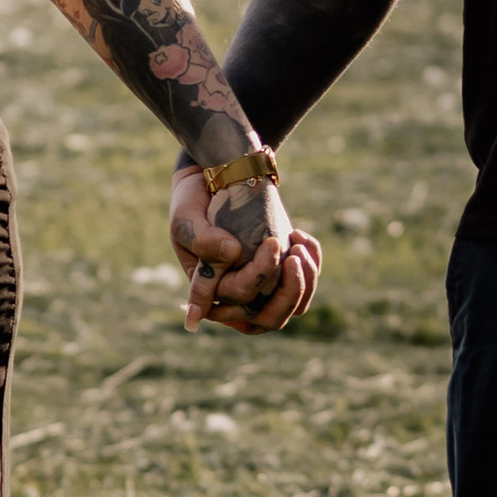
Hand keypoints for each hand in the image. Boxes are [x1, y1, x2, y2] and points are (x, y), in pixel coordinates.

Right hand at [170, 156, 320, 333]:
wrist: (214, 179)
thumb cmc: (192, 203)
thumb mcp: (185, 218)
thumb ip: (201, 239)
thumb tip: (232, 252)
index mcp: (211, 292)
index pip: (239, 301)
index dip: (257, 279)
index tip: (271, 243)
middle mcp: (237, 295)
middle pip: (269, 317)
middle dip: (288, 291)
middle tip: (293, 255)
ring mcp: (263, 283)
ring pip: (293, 306)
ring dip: (304, 281)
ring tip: (299, 246)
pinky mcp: (282, 268)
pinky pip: (306, 282)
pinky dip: (311, 263)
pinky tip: (299, 235)